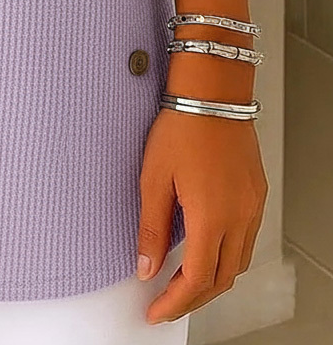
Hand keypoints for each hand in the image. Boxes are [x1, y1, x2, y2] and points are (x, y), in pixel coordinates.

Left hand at [137, 107, 267, 324]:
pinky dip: (227, 254)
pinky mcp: (257, 194)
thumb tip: (145, 267)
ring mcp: (253, 206)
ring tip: (184, 281)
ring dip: (213, 279)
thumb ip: (150, 227)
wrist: (212, 92)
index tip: (155, 310)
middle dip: (193, 298)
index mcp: (212, 217)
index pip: (197, 281)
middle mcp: (240, 217)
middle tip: (166, 302)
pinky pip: (246, 239)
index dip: (175, 302)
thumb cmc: (182, 126)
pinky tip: (206, 248)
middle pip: (221, 279)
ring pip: (238, 262)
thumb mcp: (153, 178)